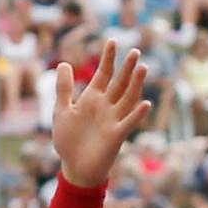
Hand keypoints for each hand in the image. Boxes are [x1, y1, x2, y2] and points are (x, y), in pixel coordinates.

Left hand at [52, 44, 151, 189]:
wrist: (74, 166)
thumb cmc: (68, 140)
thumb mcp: (62, 111)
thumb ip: (64, 89)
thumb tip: (63, 63)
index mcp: (92, 98)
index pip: (103, 74)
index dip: (108, 58)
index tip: (112, 41)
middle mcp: (106, 105)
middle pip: (119, 83)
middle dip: (126, 68)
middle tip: (134, 51)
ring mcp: (114, 119)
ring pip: (128, 98)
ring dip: (136, 84)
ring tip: (142, 68)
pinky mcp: (117, 134)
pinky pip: (129, 122)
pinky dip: (137, 114)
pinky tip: (145, 103)